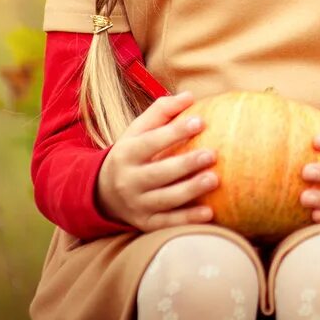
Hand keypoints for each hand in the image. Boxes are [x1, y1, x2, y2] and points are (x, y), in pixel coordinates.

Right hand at [97, 91, 220, 231]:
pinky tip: (210, 213)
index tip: (200, 121)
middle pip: (158, 173)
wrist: (104, 192)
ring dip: (190, 190)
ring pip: (164, 199)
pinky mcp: (146, 223)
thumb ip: (162, 111)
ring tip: (215, 179)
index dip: (175, 132)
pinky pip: (168, 222)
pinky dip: (188, 219)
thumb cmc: (132, 153)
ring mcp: (136, 204)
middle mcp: (128, 181)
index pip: (151, 142)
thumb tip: (190, 96)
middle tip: (213, 154)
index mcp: (126, 154)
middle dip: (185, 164)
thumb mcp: (138, 130)